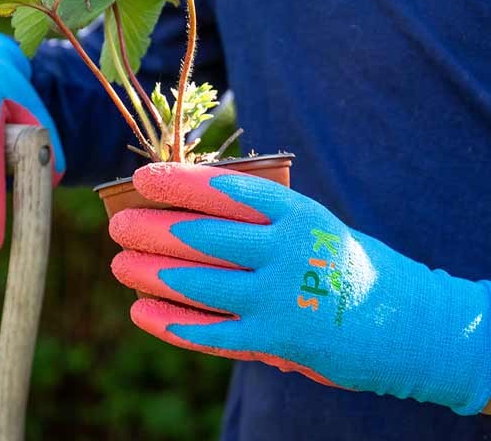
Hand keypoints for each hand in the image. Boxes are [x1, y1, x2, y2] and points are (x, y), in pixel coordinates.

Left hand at [110, 163, 490, 414]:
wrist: (403, 320)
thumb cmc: (343, 260)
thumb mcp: (310, 223)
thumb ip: (260, 219)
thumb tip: (190, 207)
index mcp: (295, 213)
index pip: (224, 190)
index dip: (177, 182)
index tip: (141, 178)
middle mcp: (286, 251)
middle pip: (200, 236)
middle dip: (149, 227)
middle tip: (117, 223)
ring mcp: (280, 298)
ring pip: (196, 283)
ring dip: (148, 272)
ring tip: (119, 264)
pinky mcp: (277, 342)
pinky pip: (211, 332)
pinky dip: (169, 321)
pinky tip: (140, 310)